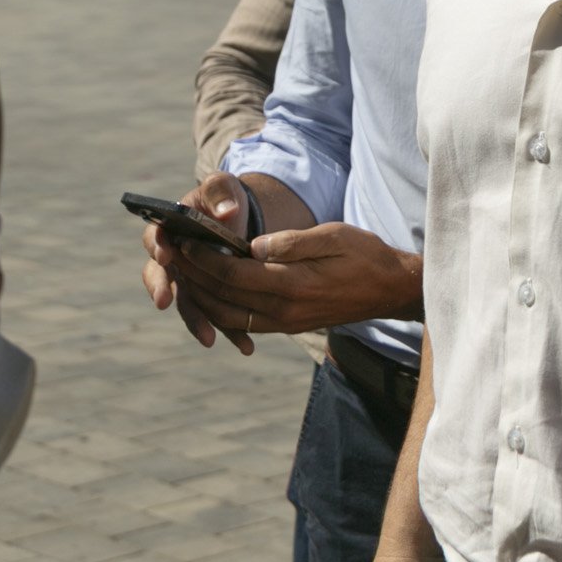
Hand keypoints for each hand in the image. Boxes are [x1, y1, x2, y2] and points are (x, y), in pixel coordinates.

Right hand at [139, 173, 259, 355]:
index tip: (164, 256)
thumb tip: (226, 212)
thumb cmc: (224, 199)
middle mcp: (172, 261)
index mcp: (168, 230)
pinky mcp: (210, 299)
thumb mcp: (223, 187)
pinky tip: (245, 345)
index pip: (155, 238)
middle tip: (165, 302)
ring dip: (196, 322)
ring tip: (209, 339)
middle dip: (163, 291)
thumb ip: (220, 192)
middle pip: (161, 278)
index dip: (158, 248)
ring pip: (187, 304)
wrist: (242, 223)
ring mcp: (189, 283)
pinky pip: (215, 317)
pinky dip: (229, 332)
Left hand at [159, 222, 422, 335]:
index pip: (234, 272)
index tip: (183, 240)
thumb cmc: (365, 255)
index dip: (204, 257)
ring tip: (182, 273)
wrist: (390, 290)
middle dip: (194, 275)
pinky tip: (210, 293)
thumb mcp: (334, 236)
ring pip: (229, 314)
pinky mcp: (289, 326)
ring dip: (202, 296)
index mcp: (293, 284)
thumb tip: (253, 245)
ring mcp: (286, 322)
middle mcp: (285, 310)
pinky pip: (244, 322)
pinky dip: (220, 309)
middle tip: (170, 254)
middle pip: (224, 296)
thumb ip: (293, 242)